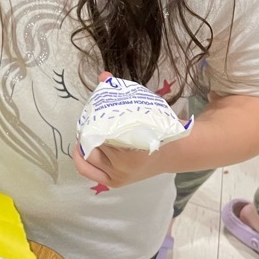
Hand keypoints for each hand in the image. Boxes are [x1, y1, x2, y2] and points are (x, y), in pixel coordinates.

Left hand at [72, 69, 172, 187]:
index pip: (101, 135)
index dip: (92, 123)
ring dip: (84, 144)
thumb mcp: (145, 109)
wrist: (175, 152)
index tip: (92, 114)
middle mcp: (124, 167)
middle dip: (87, 133)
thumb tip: (103, 75)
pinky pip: (88, 171)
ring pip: (88, 158)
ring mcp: (119, 176)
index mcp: (134, 150)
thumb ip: (123, 94)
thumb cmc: (159, 128)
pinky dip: (82, 158)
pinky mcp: (114, 182)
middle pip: (92, 146)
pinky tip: (83, 146)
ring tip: (86, 131)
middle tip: (87, 121)